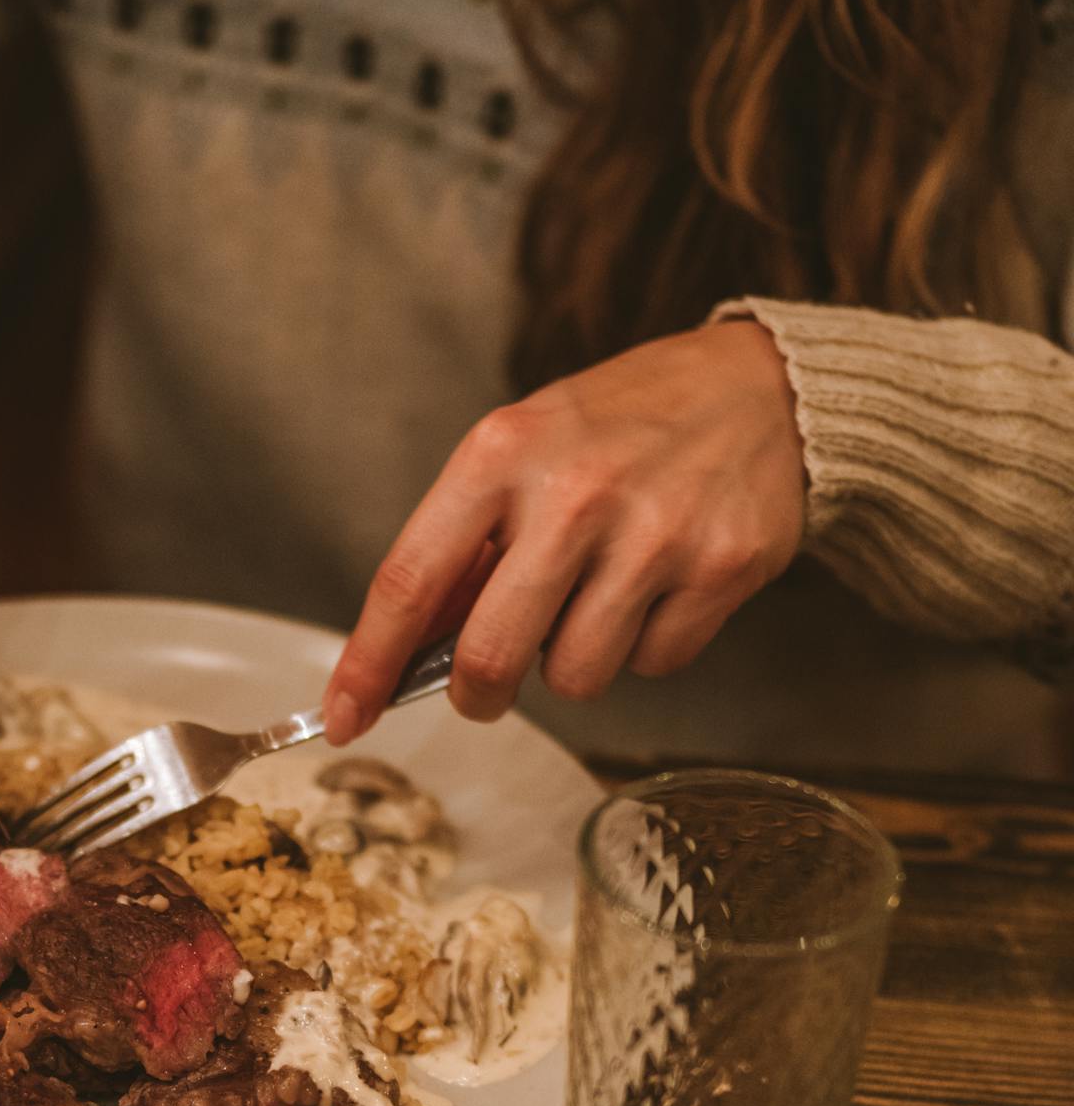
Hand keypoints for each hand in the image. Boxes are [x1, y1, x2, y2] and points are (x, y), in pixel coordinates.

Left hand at [324, 323, 807, 738]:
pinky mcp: (719, 569)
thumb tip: (407, 652)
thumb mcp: (524, 450)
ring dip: (574, 663)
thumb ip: (466, 544)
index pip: (410, 581)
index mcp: (501, 453)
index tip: (343, 717)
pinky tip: (660, 588)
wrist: (762, 389)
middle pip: (489, 657)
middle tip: (487, 685)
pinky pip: (653, 665)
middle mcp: (573, 492)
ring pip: (573, 678)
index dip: (369, 664)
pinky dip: (646, 646)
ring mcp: (652, 533)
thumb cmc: (622, 426)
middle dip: (478, 692)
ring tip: (598, 597)